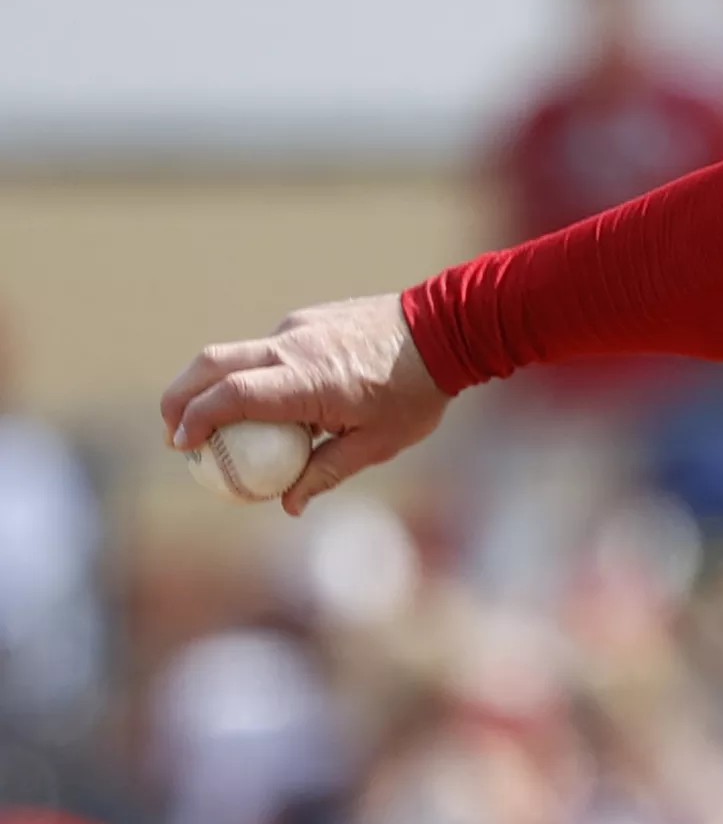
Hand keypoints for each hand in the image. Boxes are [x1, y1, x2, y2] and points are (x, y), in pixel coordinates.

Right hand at [159, 294, 447, 515]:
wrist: (447, 327)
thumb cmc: (416, 392)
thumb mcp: (377, 444)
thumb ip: (325, 473)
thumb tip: (288, 504)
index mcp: (305, 380)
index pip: (229, 395)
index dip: (195, 418)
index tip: (182, 445)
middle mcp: (292, 346)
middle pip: (210, 363)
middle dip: (179, 397)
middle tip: (175, 434)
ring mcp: (298, 327)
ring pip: (235, 353)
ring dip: (213, 384)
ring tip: (215, 424)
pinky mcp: (308, 318)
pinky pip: (265, 348)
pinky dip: (249, 373)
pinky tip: (269, 402)